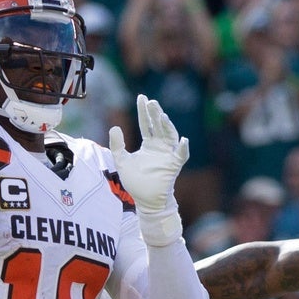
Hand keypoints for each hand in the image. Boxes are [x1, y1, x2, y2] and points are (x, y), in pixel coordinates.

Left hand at [109, 94, 189, 243]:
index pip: (147, 124)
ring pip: (170, 136)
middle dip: (155, 114)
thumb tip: (115, 127)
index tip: (141, 97)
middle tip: (150, 102)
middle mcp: (160, 146)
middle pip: (158, 126)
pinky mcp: (174, 165)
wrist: (145, 201)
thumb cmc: (136, 182)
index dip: (143, 111)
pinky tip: (183, 139)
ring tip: (162, 116)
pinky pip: (181, 155)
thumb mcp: (122, 161)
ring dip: (167, 126)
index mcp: (149, 144)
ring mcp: (168, 155)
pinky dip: (183, 148)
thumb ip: (117, 145)